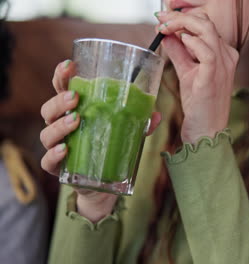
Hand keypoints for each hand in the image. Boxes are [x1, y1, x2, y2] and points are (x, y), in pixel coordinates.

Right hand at [40, 60, 161, 221]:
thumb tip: (156, 115)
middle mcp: (60, 127)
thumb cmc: (110, 148)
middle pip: (49, 109)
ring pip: (47, 133)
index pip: (62, 89)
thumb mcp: (127, 133)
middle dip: (60, 101)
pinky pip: (48, 161)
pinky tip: (66, 149)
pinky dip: (54, 154)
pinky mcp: (58, 169)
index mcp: (74, 111)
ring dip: (59, 125)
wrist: (103, 184)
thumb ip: (140, 124)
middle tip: (76, 97)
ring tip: (76, 120)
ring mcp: (56, 147)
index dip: (61, 76)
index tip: (69, 65)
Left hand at [157, 11, 238, 142]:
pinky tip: (181, 41)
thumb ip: (178, 53)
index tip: (163, 19)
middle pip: (206, 22)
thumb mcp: (187, 72)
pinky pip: (207, 52)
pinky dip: (193, 43)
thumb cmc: (200, 104)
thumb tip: (166, 36)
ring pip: (207, 30)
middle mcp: (226, 56)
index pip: (205, 24)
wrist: (206, 129)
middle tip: (161, 20)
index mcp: (223, 54)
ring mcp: (222, 66)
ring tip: (166, 28)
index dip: (183, 17)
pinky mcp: (213, 77)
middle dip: (180, 16)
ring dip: (182, 24)